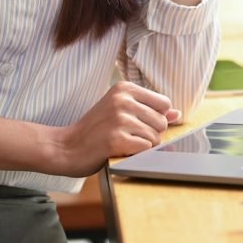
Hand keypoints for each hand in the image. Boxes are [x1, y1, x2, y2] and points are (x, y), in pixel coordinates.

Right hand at [59, 81, 180, 176]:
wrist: (66, 146)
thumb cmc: (95, 129)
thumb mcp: (121, 110)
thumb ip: (150, 110)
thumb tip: (177, 113)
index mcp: (125, 88)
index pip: (164, 103)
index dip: (157, 117)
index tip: (139, 123)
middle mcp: (123, 100)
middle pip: (162, 122)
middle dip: (151, 134)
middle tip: (128, 135)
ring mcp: (120, 119)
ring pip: (155, 137)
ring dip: (143, 146)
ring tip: (123, 143)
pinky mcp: (116, 139)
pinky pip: (145, 149)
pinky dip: (136, 154)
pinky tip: (120, 150)